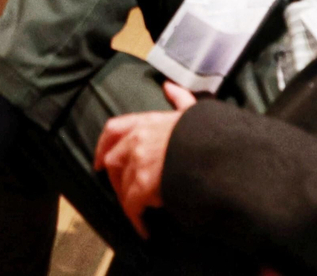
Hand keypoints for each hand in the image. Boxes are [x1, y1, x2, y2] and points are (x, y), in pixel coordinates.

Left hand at [94, 82, 197, 236]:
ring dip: (129, 200)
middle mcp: (137, 139)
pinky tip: (145, 230)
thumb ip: (179, 99)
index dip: (103, 146)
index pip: (113, 129)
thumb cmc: (206, 134)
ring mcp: (138, 162)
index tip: (99, 161)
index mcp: (147, 121)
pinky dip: (137, 221)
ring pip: (122, 185)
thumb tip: (169, 86)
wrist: (217, 154)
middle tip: (125, 193)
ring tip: (139, 213)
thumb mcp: (192, 112)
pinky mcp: (142, 185)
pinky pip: (132, 207)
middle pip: (113, 160)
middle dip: (116, 178)